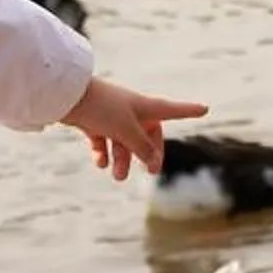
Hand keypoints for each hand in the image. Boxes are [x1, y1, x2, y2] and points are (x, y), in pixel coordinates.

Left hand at [59, 77, 205, 180]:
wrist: (66, 96)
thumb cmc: (101, 107)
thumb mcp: (127, 131)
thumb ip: (141, 147)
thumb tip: (152, 159)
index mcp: (145, 106)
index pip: (173, 110)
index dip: (189, 110)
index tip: (205, 108)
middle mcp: (130, 110)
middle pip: (147, 134)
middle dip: (147, 153)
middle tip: (152, 172)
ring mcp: (111, 115)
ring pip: (123, 141)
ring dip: (121, 160)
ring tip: (117, 176)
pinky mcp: (93, 120)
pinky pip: (103, 140)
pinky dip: (103, 152)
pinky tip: (100, 162)